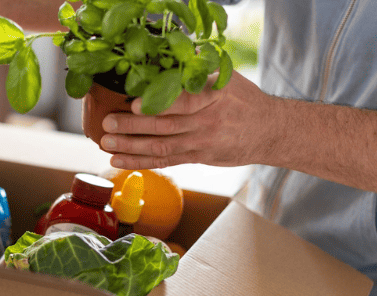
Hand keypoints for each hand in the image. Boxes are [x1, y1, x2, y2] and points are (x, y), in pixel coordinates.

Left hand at [99, 71, 278, 168]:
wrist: (270, 131)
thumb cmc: (244, 99)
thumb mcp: (226, 77)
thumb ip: (198, 67)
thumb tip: (168, 52)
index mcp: (214, 95)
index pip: (183, 101)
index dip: (156, 105)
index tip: (132, 104)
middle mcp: (207, 120)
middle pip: (166, 125)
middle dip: (132, 127)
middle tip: (107, 124)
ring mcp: (202, 142)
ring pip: (162, 146)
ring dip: (131, 146)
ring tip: (107, 143)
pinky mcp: (199, 157)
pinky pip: (165, 161)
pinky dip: (140, 161)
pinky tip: (119, 160)